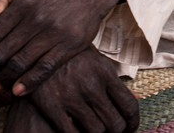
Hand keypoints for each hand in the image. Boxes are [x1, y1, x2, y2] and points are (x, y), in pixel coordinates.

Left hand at [0, 0, 122, 96]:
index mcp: (23, 3)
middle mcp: (37, 18)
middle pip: (3, 52)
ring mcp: (54, 33)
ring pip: (20, 63)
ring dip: (5, 79)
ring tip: (0, 85)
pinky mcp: (68, 46)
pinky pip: (44, 68)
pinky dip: (28, 83)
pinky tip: (18, 91)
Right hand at [24, 47, 138, 132]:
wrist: (35, 48)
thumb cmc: (71, 56)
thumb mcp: (96, 61)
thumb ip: (114, 81)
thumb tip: (138, 98)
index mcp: (105, 72)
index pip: (129, 106)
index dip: (133, 123)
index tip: (130, 129)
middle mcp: (91, 85)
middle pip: (115, 123)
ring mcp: (71, 96)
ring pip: (96, 131)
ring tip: (95, 132)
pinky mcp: (51, 105)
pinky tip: (77, 132)